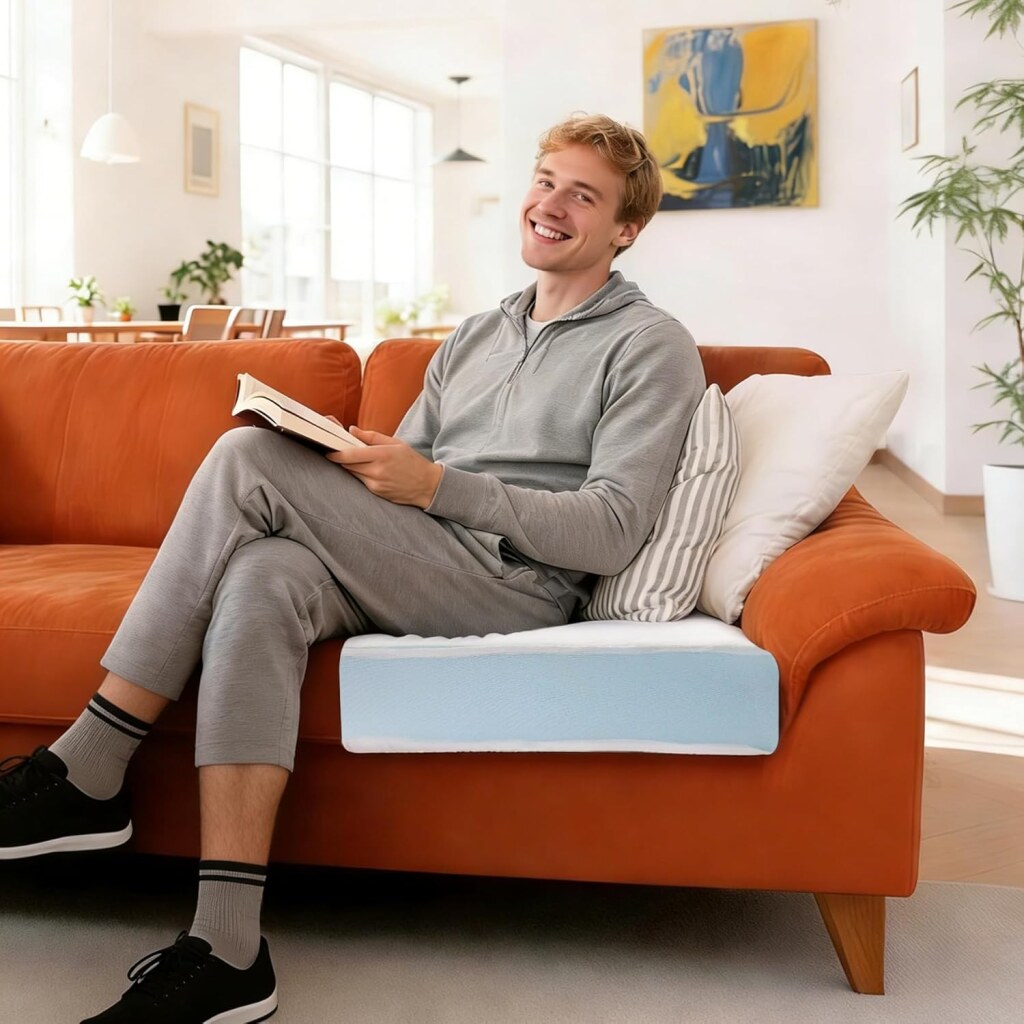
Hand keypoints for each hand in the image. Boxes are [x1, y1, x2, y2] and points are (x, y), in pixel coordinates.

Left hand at [326, 423, 442, 507]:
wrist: (428, 485)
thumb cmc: (412, 462)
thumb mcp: (396, 443)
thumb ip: (372, 436)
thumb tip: (352, 430)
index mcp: (382, 454)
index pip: (350, 455)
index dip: (336, 453)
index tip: (329, 450)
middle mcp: (377, 471)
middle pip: (348, 464)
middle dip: (343, 458)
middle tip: (341, 452)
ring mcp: (376, 484)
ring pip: (354, 473)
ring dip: (352, 467)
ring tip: (362, 461)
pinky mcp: (376, 492)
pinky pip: (362, 481)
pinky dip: (362, 475)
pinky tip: (372, 471)